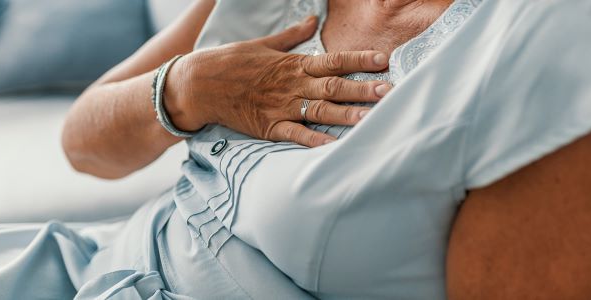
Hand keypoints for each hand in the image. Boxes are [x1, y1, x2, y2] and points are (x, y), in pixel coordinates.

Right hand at [165, 16, 390, 146]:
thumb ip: (292, 36)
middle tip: (390, 92)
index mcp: (294, 64)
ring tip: (372, 119)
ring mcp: (282, 107)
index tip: (384, 61)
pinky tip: (335, 147)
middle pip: (335, 87)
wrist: (200, 84)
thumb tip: (312, 20)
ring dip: (347, 115)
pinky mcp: (270, 127)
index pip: (334, 61)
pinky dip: (315, 142)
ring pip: (321, 112)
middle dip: (363, 89)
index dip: (360, 60)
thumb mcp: (264, 44)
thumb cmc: (232, 62)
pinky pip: (296, 135)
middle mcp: (293, 86)